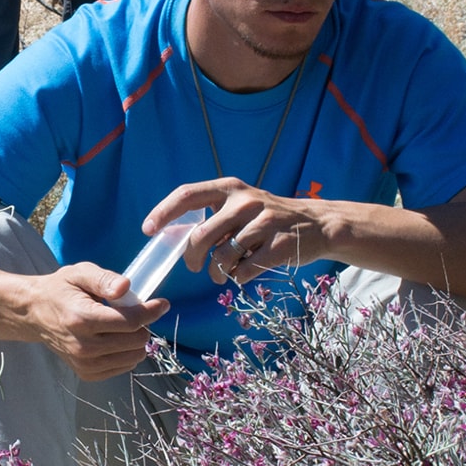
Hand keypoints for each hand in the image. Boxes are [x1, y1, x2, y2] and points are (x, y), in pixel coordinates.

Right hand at [24, 262, 168, 380]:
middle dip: (142, 324)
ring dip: (135, 340)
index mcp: (83, 319)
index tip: (162, 303)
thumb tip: (127, 287)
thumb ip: (104, 278)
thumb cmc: (60, 290)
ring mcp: (85, 363)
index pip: (130, 322)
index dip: (150, 312)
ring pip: (133, 357)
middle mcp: (84, 346)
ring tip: (120, 325)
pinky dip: (126, 353)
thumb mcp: (79, 273)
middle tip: (131, 311)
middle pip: (136, 341)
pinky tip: (115, 339)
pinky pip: (123, 367)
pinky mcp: (87, 373)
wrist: (35, 314)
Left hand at [144, 178, 335, 284]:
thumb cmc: (267, 217)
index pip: (187, 195)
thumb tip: (174, 236)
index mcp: (230, 188)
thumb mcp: (241, 204)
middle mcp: (245, 201)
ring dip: (216, 272)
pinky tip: (243, 273)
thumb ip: (212, 215)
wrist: (317, 224)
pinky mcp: (279, 246)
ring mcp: (264, 223)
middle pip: (200, 235)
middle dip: (190, 258)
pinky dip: (237, 278)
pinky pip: (243, 271)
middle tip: (193, 267)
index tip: (148, 229)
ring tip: (221, 273)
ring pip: (221, 257)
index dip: (163, 212)